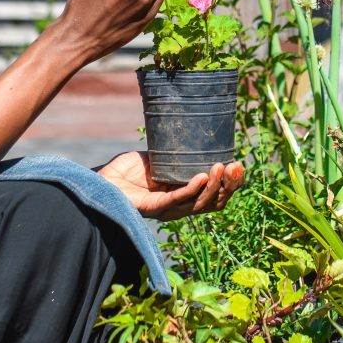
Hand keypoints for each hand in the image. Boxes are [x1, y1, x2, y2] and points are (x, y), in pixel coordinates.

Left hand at [96, 152, 244, 220]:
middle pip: (213, 203)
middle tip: (235, 167)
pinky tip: (202, 176)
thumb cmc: (128, 170)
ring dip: (213, 185)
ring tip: (220, 166)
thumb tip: (198, 132)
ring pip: (199, 203)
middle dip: (228, 186)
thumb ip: (179, 154)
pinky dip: (191, 189)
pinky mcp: (154, 208)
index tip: (239, 165)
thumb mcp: (162, 158)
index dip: (230, 184)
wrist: (102, 179)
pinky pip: (177, 200)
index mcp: (184, 196)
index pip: (215, 196)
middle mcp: (180, 206)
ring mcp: (168, 209)